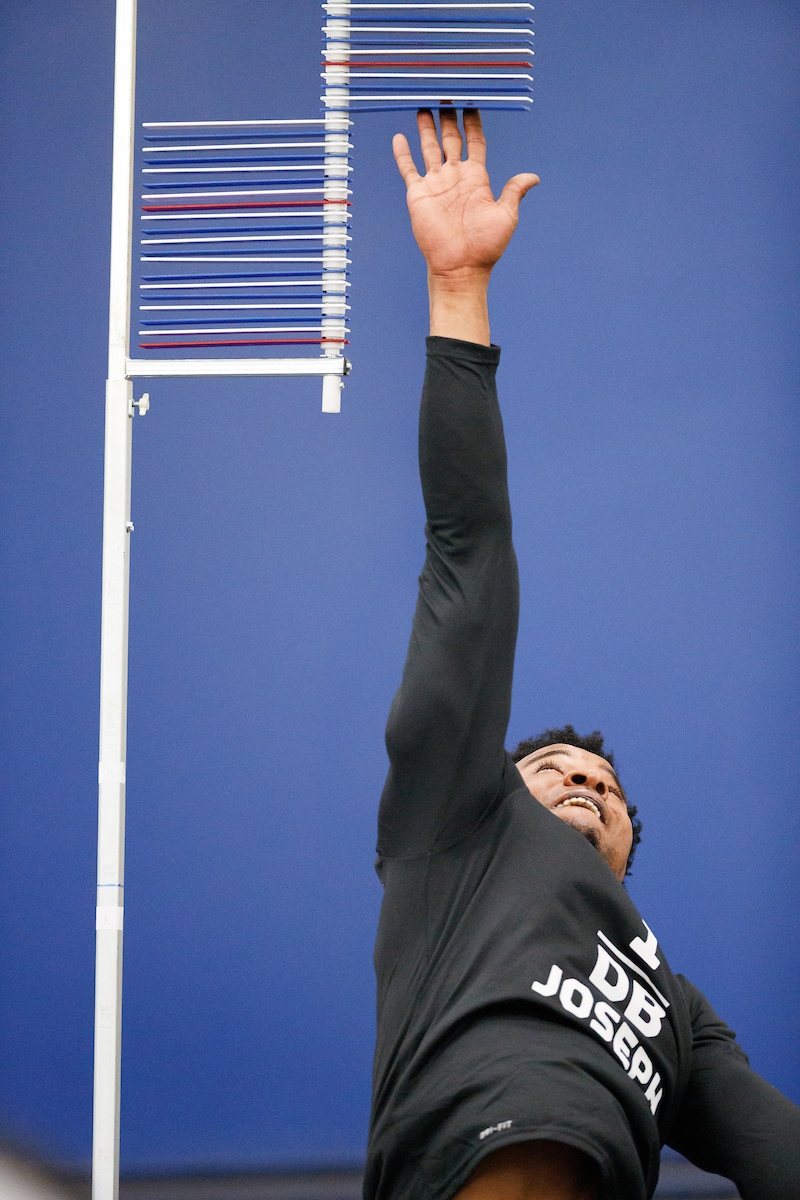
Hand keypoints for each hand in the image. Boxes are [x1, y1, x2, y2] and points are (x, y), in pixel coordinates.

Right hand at [393, 108, 538, 282]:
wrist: (460, 268)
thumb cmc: (485, 246)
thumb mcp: (506, 215)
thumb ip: (514, 191)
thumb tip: (533, 177)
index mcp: (477, 178)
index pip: (475, 142)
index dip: (474, 123)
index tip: (473, 102)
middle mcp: (455, 177)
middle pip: (451, 139)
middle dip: (449, 118)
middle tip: (447, 95)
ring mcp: (436, 184)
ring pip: (429, 148)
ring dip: (426, 128)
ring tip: (424, 106)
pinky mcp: (418, 194)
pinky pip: (409, 169)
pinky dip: (403, 153)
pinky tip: (400, 137)